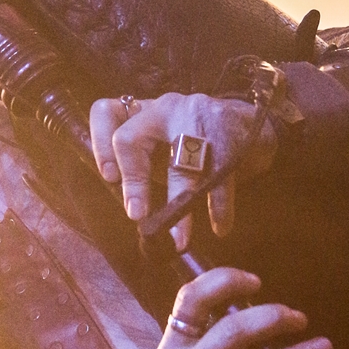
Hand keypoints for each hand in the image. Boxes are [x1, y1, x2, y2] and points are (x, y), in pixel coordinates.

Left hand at [90, 91, 275, 250]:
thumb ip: (139, 160)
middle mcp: (168, 108)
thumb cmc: (195, 136)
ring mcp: (200, 121)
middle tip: (137, 216)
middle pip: (131, 140)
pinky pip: (220, 177)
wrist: (249, 121)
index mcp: (146, 109)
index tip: (108, 178)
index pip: (106, 112)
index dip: (99, 145)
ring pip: (180, 165)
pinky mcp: (230, 139)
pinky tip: (220, 227)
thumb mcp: (161, 139)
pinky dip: (220, 206)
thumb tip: (126, 202)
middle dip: (133, 183)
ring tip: (180, 239)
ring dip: (180, 206)